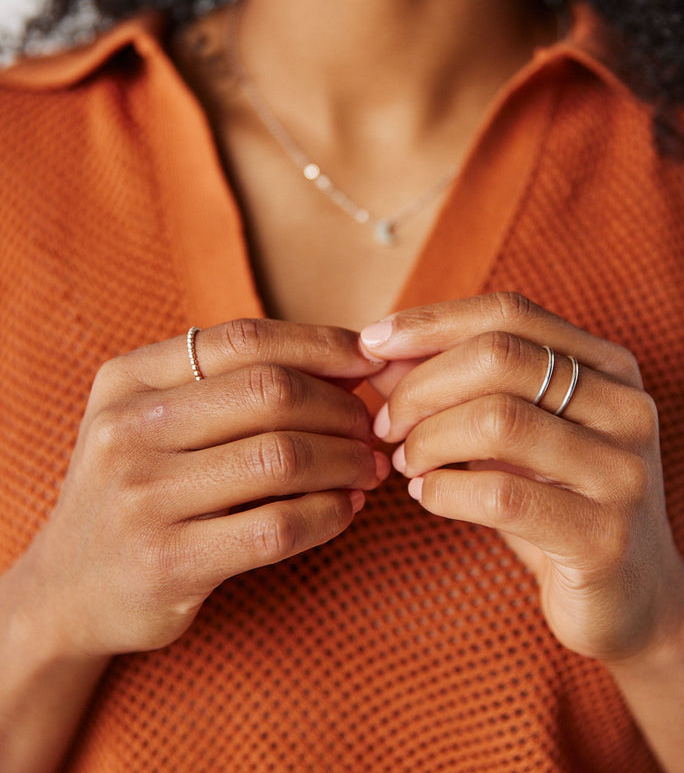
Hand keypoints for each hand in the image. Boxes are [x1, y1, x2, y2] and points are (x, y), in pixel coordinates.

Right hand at [21, 319, 388, 658]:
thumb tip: (354, 361)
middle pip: (272, 392)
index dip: (321, 344)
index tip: (370, 362)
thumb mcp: (158, 419)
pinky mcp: (166, 561)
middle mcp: (128, 428)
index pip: (244, 338)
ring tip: (369, 470)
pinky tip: (345, 510)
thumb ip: (237, 383)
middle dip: (341, 407)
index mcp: (128, 379)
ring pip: (282, 457)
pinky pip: (277, 525)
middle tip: (371, 429)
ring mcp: (141, 496)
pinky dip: (329, 514)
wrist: (67, 590)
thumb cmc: (140, 487)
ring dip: (346, 461)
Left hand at [361, 292, 683, 663]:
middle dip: (422, 385)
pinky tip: (425, 495)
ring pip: (498, 420)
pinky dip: (443, 490)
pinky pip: (500, 495)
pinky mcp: (604, 538)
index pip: (510, 313)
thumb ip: (457, 385)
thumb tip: (380, 352)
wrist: (632, 599)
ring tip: (404, 461)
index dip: (433, 322)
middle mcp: (628, 407)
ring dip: (427, 439)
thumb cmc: (556, 501)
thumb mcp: (514, 431)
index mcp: (610, 366)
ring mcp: (623, 472)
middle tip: (385, 422)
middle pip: (499, 357)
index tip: (372, 342)